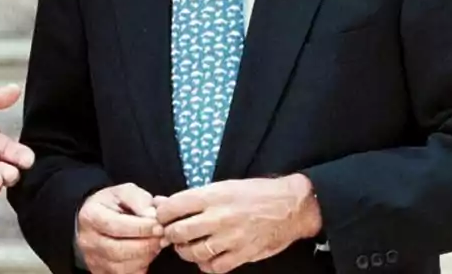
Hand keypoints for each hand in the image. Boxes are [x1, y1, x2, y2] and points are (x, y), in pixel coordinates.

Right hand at [75, 184, 167, 273]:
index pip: (115, 225)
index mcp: (90, 216)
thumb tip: (153, 216)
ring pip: (123, 267)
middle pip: (119, 250)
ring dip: (146, 257)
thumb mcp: (125, 192)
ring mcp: (93, 259)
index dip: (140, 228)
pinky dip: (141, 267)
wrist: (97, 219)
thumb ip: (140, 200)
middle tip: (161, 237)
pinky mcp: (102, 272)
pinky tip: (146, 255)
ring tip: (154, 243)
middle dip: (146, 245)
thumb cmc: (113, 204)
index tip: (158, 226)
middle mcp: (88, 240)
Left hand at [155, 175, 322, 272]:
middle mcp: (218, 217)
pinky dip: (206, 265)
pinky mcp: (242, 255)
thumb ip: (192, 197)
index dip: (161, 214)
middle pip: (178, 232)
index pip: (172, 207)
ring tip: (187, 246)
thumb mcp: (222, 186)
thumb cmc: (254, 193)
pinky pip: (214, 267)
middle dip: (170, 234)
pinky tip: (206, 258)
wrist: (290, 206)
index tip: (162, 217)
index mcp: (211, 196)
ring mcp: (231, 238)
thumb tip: (161, 202)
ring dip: (185, 251)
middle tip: (172, 234)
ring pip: (193, 252)